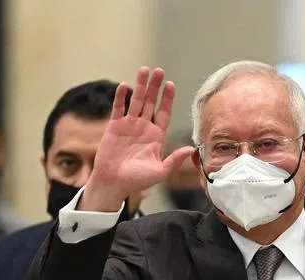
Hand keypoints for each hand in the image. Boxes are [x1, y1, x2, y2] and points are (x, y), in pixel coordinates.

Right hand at [81, 67, 196, 210]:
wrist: (113, 183)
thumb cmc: (137, 181)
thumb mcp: (160, 171)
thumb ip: (175, 159)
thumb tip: (191, 148)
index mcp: (157, 136)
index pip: (164, 113)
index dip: (167, 99)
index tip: (171, 84)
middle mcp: (144, 127)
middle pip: (151, 102)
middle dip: (155, 87)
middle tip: (159, 71)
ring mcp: (129, 125)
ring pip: (136, 101)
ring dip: (140, 86)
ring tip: (144, 70)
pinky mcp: (114, 126)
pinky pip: (118, 108)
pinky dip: (120, 97)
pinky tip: (125, 85)